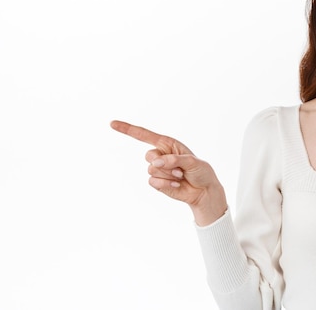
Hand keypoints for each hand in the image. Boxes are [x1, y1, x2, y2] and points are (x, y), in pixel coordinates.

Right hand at [110, 120, 226, 225]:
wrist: (203, 190)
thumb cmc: (201, 171)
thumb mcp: (192, 161)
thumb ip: (174, 159)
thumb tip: (156, 163)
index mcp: (167, 144)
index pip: (144, 135)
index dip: (127, 129)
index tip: (112, 124)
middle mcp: (160, 155)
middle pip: (149, 156)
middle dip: (165, 163)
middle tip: (181, 169)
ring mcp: (157, 169)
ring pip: (152, 170)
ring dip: (169, 175)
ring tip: (181, 176)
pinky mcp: (157, 183)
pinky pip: (153, 182)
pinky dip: (166, 184)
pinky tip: (176, 184)